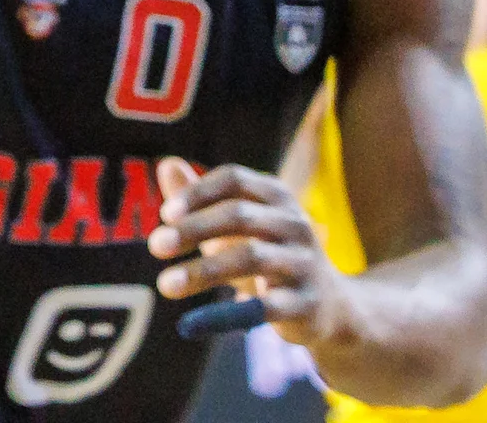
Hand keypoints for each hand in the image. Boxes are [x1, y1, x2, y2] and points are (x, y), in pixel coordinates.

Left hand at [149, 156, 347, 347]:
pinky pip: (266, 307)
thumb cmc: (268, 253)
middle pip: (239, 215)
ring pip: (251, 258)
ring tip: (164, 284)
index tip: (165, 215)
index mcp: (277, 196)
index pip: (234, 180)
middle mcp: (295, 224)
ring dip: (203, 270)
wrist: (332, 307)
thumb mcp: (236, 224)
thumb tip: (165, 164)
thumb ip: (200, 196)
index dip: (197, 193)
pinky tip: (193, 322)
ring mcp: (305, 263)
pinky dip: (228, 315)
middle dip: (193, 229)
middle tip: (154, 245)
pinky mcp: (306, 305)